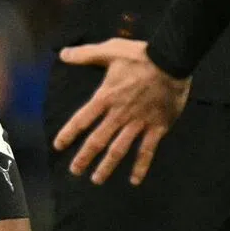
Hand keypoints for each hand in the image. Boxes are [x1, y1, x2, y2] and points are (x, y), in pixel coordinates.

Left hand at [52, 37, 188, 184]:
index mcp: (106, 96)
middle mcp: (119, 114)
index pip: (82, 119)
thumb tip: (62, 54)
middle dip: (85, 157)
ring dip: (107, 166)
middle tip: (75, 171)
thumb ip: (85, 54)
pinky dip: (140, 166)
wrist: (171, 61)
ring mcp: (138, 123)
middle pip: (98, 140)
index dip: (69, 133)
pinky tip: (134, 180)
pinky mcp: (156, 127)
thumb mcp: (110, 50)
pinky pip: (147, 151)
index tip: (58, 146)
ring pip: (119, 150)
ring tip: (97, 179)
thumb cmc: (139, 55)